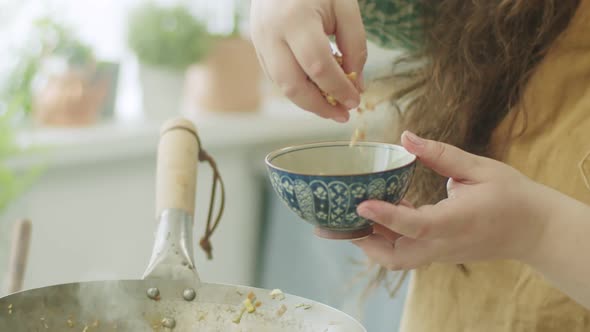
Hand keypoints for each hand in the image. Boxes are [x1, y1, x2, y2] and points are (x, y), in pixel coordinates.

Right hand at [250, 0, 366, 121]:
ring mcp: (259, 41)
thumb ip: (355, 44)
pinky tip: (316, 90)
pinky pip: (276, 77)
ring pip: (281, 85)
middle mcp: (271, 33)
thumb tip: (355, 85)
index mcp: (295, 18)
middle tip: (341, 115)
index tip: (355, 101)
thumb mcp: (345, 7)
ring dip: (308, 102)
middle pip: (292, 84)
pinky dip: (297, 88)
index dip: (338, 88)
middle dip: (319, 106)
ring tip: (332, 107)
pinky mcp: (256, 46)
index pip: (318, 66)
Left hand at [353, 131, 556, 269]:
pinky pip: (407, 251)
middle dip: (365, 241)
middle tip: (339, 219)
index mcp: (456, 222)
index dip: (387, 216)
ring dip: (372, 241)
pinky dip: (387, 237)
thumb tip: (406, 137)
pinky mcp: (440, 253)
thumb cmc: (513, 196)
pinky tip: (379, 212)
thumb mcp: (480, 168)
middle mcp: (444, 244)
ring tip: (350, 216)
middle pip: (396, 257)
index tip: (361, 203)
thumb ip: (442, 154)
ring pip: (398, 259)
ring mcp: (441, 253)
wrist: (536, 230)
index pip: (416, 225)